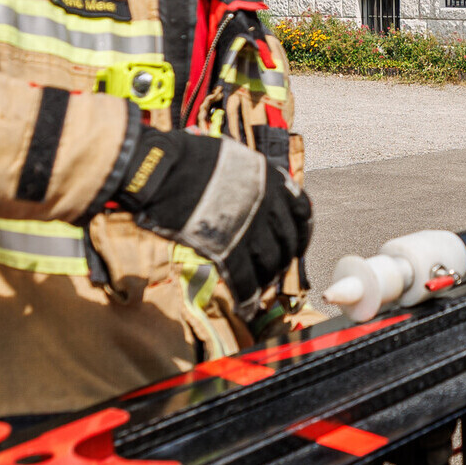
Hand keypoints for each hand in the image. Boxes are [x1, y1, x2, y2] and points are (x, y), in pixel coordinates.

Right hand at [111, 130, 311, 300]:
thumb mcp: (234, 157)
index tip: (298, 244)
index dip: (302, 233)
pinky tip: (245, 307)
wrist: (163, 168)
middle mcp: (267, 206)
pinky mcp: (226, 249)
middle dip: (283, 261)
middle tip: (275, 271)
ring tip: (261, 289)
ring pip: (270, 263)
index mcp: (271, 180)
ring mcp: (249, 229)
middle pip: (287, 243)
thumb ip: (250, 177)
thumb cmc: (189, 157)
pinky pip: (244, 279)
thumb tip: (254, 190)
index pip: (302, 212)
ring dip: (267, 280)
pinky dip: (247, 297)